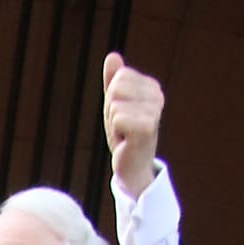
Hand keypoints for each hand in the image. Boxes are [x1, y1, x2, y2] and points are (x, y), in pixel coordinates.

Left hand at [102, 52, 162, 198]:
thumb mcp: (115, 104)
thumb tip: (112, 56)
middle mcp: (157, 95)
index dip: (111, 99)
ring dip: (112, 123)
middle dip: (110, 110)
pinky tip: (124, 141)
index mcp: (151, 86)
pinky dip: (115, 132)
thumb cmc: (124, 135)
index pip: (118, 77)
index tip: (120, 115)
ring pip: (115, 104)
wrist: (132, 166)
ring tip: (123, 134)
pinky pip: (117, 118)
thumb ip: (113, 80)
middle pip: (116, 88)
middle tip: (120, 127)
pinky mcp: (146, 127)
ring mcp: (154, 111)